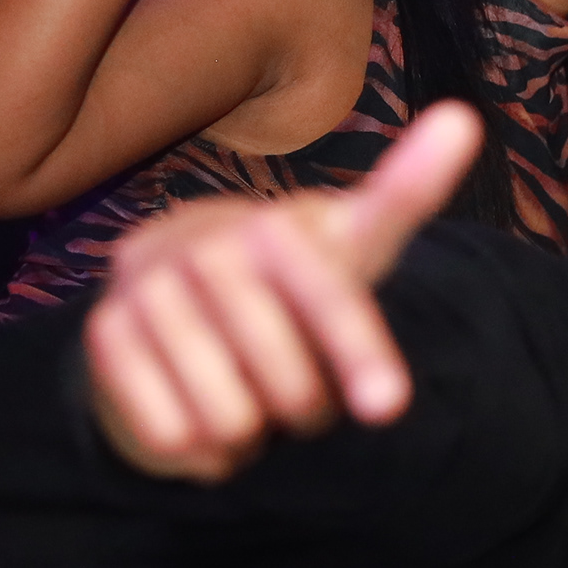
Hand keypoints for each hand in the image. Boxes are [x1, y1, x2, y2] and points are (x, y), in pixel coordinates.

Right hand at [86, 100, 477, 479]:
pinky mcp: (105, 332)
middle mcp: (207, 246)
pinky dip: (204, 450)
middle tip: (306, 403)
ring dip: (252, 432)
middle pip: (285, 375)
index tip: (388, 408)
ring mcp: (149, 286)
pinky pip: (171, 430)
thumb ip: (406, 192)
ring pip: (226, 412)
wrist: (182, 289)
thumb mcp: (353, 242)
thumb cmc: (290, 275)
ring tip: (254, 407)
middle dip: (308, 407)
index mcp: (278, 228)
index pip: (330, 296)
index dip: (358, 352)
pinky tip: (208, 426)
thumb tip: (462, 117)